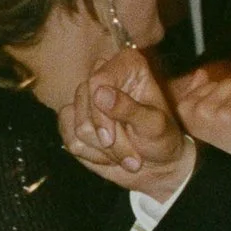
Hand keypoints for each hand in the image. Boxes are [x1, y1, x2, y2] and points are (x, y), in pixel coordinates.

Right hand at [57, 47, 196, 199]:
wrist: (157, 164)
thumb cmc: (162, 140)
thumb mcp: (153, 125)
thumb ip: (129, 109)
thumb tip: (100, 93)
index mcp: (128, 65)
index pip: (97, 81)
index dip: (99, 114)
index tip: (109, 139)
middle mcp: (103, 76)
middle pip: (85, 105)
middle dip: (108, 139)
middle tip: (132, 158)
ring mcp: (86, 97)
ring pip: (77, 126)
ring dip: (103, 150)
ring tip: (125, 155)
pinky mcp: (73, 117)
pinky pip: (69, 138)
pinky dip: (90, 154)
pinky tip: (109, 155)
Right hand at [173, 69, 230, 167]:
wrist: (225, 185)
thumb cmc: (211, 153)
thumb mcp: (192, 126)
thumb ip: (194, 97)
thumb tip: (201, 72)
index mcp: (186, 108)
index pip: (213, 83)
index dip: (221, 100)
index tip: (219, 120)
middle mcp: (203, 109)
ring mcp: (225, 115)